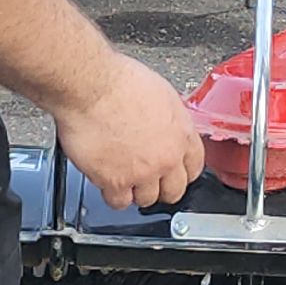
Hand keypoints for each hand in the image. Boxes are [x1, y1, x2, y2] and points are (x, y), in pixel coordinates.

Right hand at [54, 53, 204, 209]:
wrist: (91, 87)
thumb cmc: (119, 82)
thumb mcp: (161, 95)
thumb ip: (168, 120)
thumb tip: (165, 129)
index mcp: (181, 133)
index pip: (194, 167)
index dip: (182, 172)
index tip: (174, 173)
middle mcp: (167, 157)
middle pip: (174, 190)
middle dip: (161, 187)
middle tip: (148, 179)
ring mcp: (142, 172)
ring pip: (147, 199)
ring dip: (135, 191)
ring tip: (123, 177)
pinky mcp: (115, 181)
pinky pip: (119, 202)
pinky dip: (112, 194)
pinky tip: (107, 181)